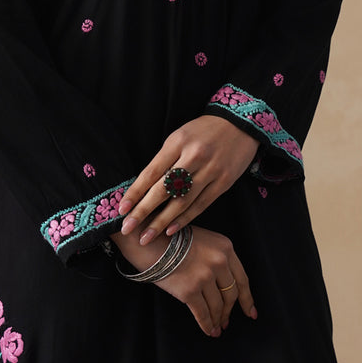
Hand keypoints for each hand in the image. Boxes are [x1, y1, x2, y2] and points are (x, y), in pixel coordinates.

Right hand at [113, 225, 256, 336]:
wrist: (148, 237)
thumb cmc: (171, 237)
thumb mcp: (203, 239)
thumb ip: (216, 258)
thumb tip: (222, 286)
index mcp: (225, 248)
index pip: (242, 279)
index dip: (247, 298)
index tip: (250, 311)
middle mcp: (219, 262)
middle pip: (231, 294)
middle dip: (229, 311)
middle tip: (227, 321)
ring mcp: (205, 277)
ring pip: (217, 306)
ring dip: (218, 320)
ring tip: (217, 328)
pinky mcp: (190, 290)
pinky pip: (203, 313)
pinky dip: (207, 325)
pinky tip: (209, 331)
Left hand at [119, 114, 258, 246]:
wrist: (240, 125)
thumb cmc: (203, 131)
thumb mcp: (180, 137)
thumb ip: (165, 160)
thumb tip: (144, 188)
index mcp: (177, 142)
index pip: (151, 172)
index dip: (135, 192)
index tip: (121, 209)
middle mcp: (193, 157)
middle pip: (164, 189)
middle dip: (143, 211)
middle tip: (127, 228)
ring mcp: (211, 170)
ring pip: (182, 201)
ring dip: (162, 222)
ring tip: (146, 237)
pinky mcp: (224, 182)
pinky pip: (201, 204)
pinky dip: (184, 219)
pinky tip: (170, 230)